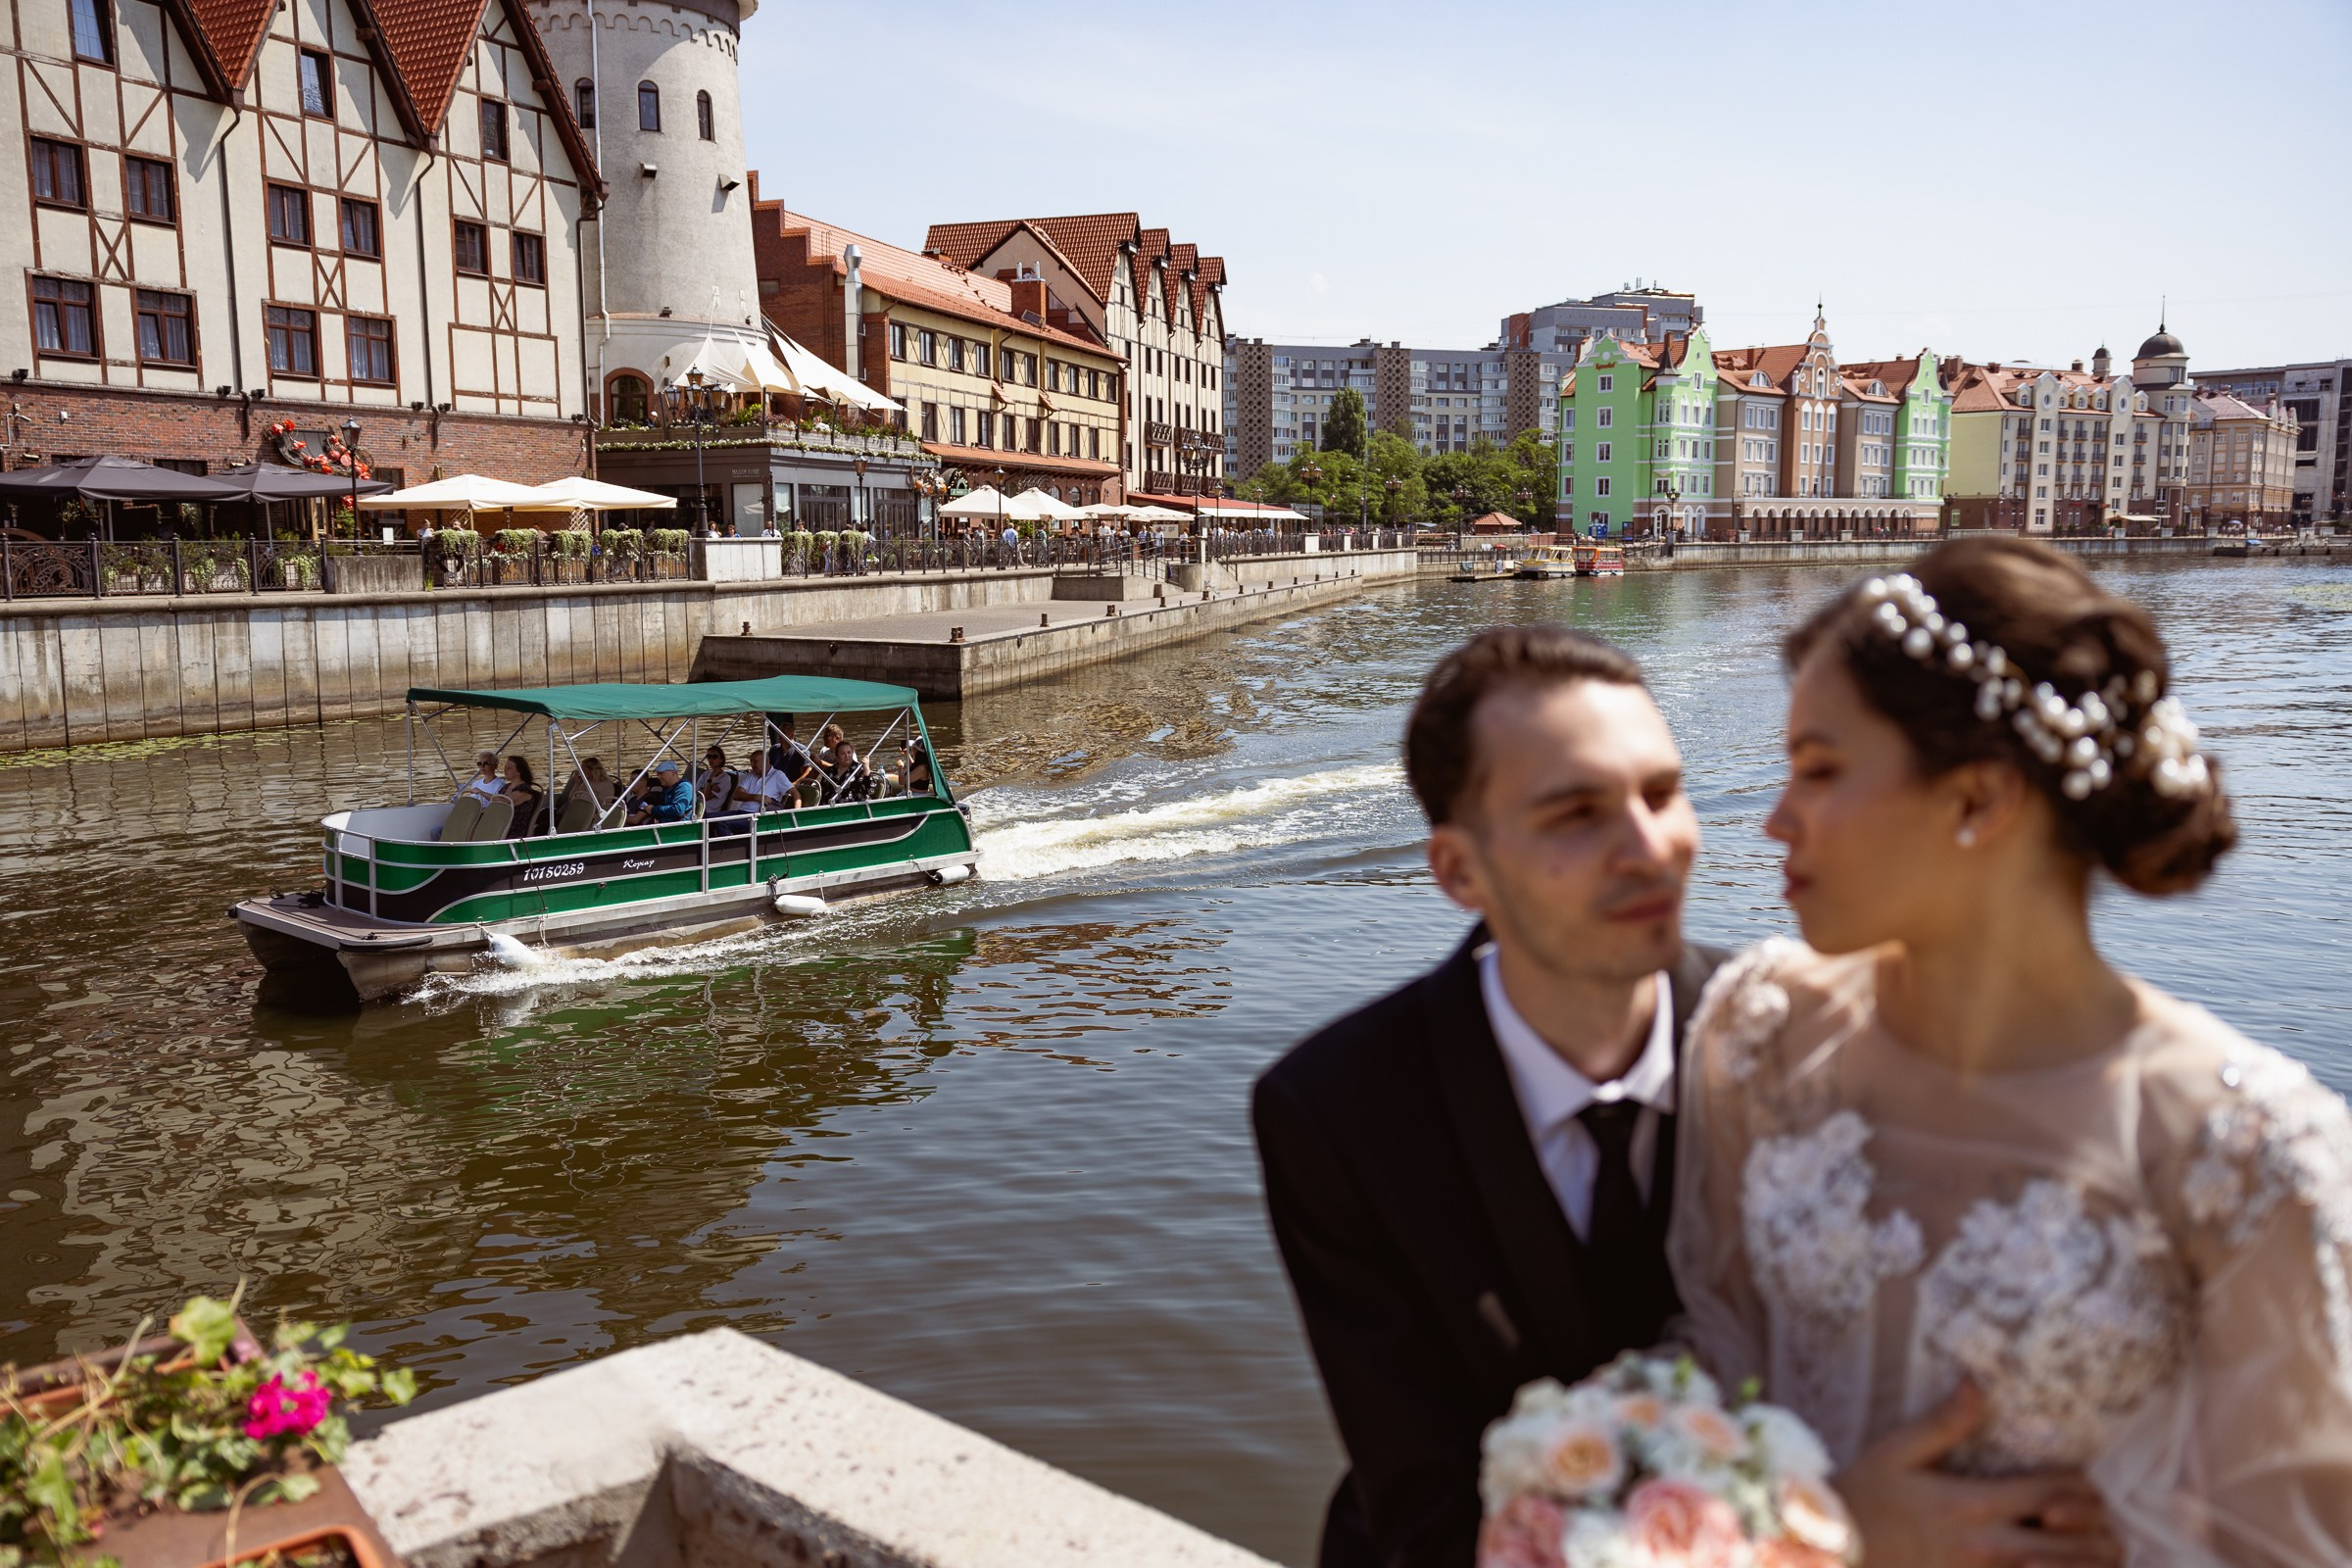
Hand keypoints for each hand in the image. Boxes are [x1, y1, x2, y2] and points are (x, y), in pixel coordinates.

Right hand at [1836, 1383, 2116, 1567]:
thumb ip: (1942, 1423)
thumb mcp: (1895, 1453)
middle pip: (2079, 1545)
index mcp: (1971, 1504)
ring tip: (2088, 1550)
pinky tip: (2053, 1566)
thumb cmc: (1865, 1499)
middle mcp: (1989, 1547)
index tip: (2079, 1482)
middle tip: (2095, 1520)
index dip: (2083, 1487)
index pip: (2056, 1493)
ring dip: (2090, 1564)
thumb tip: (1975, 1383)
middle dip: (2099, 1530)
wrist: (1837, 1552)